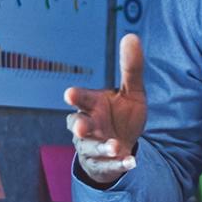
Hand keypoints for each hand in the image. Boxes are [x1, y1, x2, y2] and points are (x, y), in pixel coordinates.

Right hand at [63, 34, 145, 184]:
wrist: (121, 146)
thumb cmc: (121, 115)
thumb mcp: (131, 92)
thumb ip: (131, 68)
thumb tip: (132, 36)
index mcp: (92, 105)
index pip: (81, 99)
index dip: (76, 97)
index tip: (70, 94)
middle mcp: (87, 125)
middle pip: (78, 125)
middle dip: (80, 126)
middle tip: (83, 127)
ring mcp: (91, 146)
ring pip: (91, 147)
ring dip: (102, 147)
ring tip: (115, 146)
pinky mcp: (100, 164)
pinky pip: (107, 165)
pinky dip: (118, 165)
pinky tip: (130, 162)